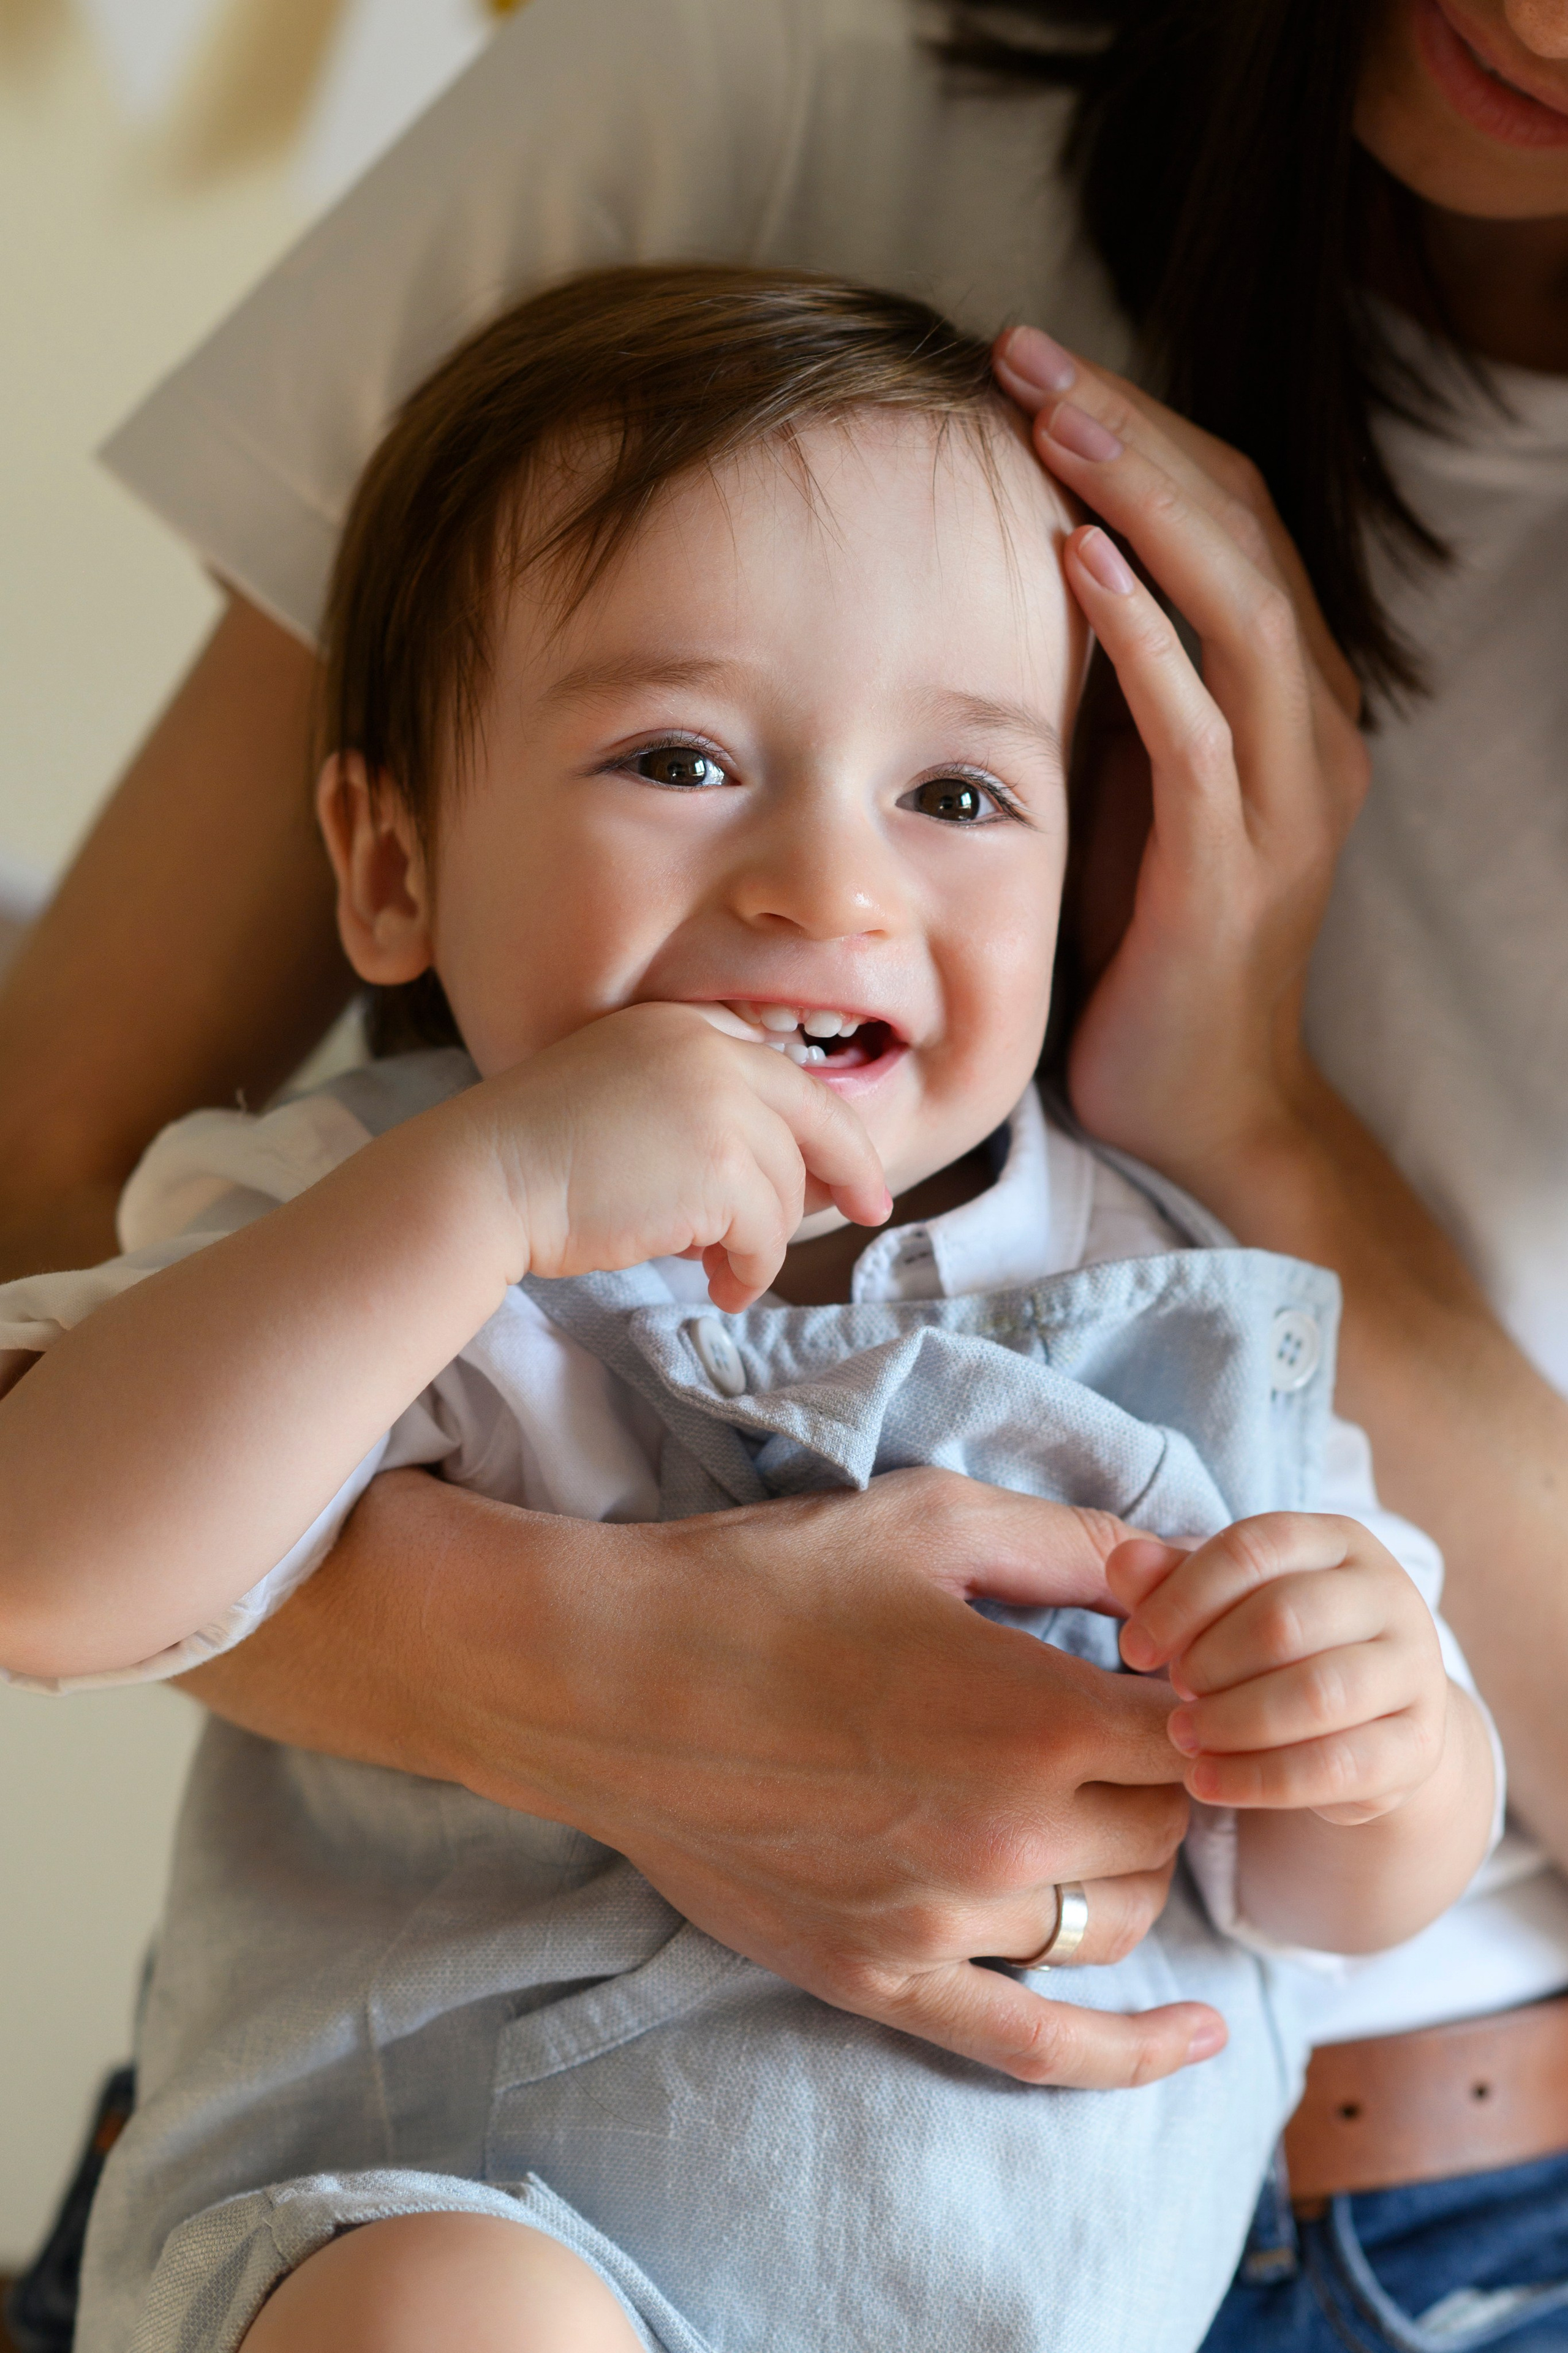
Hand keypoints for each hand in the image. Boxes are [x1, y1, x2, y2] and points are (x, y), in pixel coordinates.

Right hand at [190, 1465, 1227, 2087]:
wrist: (606, 1676)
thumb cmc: (766, 1582)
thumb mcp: (929, 1520)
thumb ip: (1075, 1545)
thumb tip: (1180, 1572)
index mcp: (1035, 1715)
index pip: (1191, 1730)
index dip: (1185, 1692)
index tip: (1153, 1667)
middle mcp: (1009, 1835)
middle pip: (1162, 1828)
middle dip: (1154, 1772)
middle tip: (1103, 1722)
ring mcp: (945, 1922)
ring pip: (1115, 1922)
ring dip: (1125, 1865)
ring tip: (1081, 1806)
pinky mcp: (881, 1978)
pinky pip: (1036, 2045)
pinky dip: (1129, 2053)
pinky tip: (1197, 2037)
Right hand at [465, 1001, 890, 1308]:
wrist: (483, 1178)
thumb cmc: (537, 1154)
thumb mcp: (625, 1098)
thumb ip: (698, 1112)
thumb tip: (776, 1179)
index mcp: (686, 1027)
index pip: (785, 1075)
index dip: (828, 1126)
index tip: (856, 1169)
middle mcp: (714, 1053)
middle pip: (814, 1122)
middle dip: (845, 1176)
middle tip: (864, 1214)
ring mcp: (722, 1108)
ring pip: (789, 1189)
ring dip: (766, 1241)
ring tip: (726, 1271)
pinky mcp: (721, 1171)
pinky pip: (768, 1235)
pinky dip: (754, 1270)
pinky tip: (724, 1287)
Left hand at [991, 327, 1368, 1198]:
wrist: (1207, 1103)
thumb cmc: (1152, 950)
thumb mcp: (1135, 793)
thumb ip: (1121, 695)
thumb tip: (1037, 584)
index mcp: (1289, 705)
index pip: (1233, 528)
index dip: (1146, 436)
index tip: (1038, 372)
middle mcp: (1310, 730)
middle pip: (1240, 534)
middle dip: (1134, 431)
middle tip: (1025, 351)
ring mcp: (1283, 797)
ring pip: (1237, 605)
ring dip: (1143, 499)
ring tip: (1053, 417)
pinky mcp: (1234, 865)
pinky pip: (1199, 725)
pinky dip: (1146, 633)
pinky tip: (1083, 560)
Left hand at [1111, 1515, 1448, 1824]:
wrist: (1368, 1720)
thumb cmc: (1276, 1646)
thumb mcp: (1224, 1603)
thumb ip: (1171, 1580)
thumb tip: (1120, 1563)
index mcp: (1340, 1541)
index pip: (1253, 1548)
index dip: (1181, 1598)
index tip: (1133, 1648)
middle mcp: (1391, 1595)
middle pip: (1286, 1619)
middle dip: (1210, 1661)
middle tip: (1173, 1691)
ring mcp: (1415, 1672)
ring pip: (1317, 1695)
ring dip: (1233, 1721)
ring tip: (1183, 1736)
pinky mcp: (1419, 1747)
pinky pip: (1337, 1767)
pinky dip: (1259, 1780)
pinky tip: (1206, 1782)